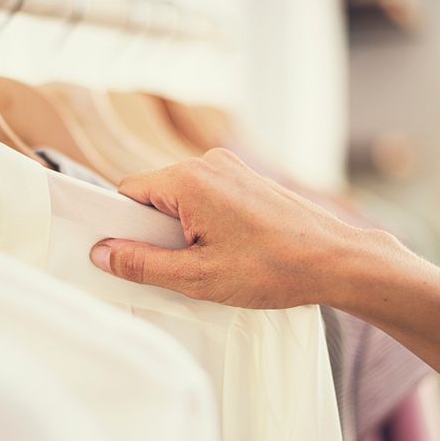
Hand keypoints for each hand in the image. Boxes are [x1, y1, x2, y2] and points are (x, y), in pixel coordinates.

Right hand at [89, 148, 377, 308]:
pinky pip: (205, 198)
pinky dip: (202, 225)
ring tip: (206, 263)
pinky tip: (224, 253)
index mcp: (189, 179)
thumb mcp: (197, 277)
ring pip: (180, 198)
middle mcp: (208, 164)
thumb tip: (102, 253)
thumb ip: (142, 264)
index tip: (125, 256)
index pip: (127, 193)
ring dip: (180, 231)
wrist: (337, 261)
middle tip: (174, 268)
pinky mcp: (247, 181)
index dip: (120, 227)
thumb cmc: (274, 268)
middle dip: (153, 232)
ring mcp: (231, 169)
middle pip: (153, 195)